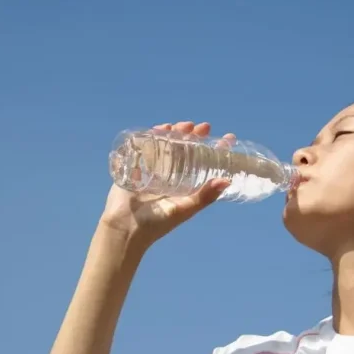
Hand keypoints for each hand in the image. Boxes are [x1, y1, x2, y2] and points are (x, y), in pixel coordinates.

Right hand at [99, 121, 232, 248]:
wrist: (125, 228)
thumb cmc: (157, 223)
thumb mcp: (184, 209)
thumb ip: (204, 197)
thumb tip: (227, 181)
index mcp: (185, 186)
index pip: (204, 164)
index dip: (215, 150)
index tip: (228, 138)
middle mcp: (172, 176)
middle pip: (186, 150)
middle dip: (195, 136)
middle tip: (204, 127)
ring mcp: (154, 169)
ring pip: (169, 145)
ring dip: (177, 133)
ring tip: (185, 125)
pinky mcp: (137, 165)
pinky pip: (148, 146)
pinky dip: (155, 135)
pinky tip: (162, 128)